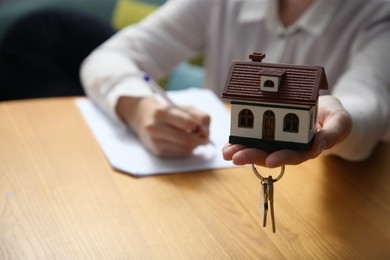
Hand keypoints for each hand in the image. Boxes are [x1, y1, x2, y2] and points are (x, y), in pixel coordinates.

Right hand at [116, 96, 209, 157]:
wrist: (143, 117)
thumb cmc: (168, 112)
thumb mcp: (183, 108)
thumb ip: (199, 116)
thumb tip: (206, 133)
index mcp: (162, 113)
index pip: (188, 123)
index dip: (201, 128)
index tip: (204, 128)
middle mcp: (155, 128)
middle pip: (187, 140)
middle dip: (200, 140)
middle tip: (205, 138)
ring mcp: (155, 142)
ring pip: (186, 149)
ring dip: (195, 146)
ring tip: (193, 138)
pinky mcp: (158, 152)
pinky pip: (181, 154)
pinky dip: (187, 150)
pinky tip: (183, 143)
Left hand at [222, 95, 351, 167]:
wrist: (324, 109)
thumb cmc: (333, 117)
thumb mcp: (339, 122)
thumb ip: (333, 133)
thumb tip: (320, 146)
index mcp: (306, 148)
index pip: (294, 156)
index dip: (282, 157)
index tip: (270, 160)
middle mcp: (289, 147)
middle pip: (270, 155)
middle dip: (251, 156)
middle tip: (235, 157)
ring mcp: (277, 141)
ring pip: (258, 148)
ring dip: (241, 151)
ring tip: (226, 153)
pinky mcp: (268, 132)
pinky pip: (253, 137)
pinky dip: (240, 140)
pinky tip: (228, 144)